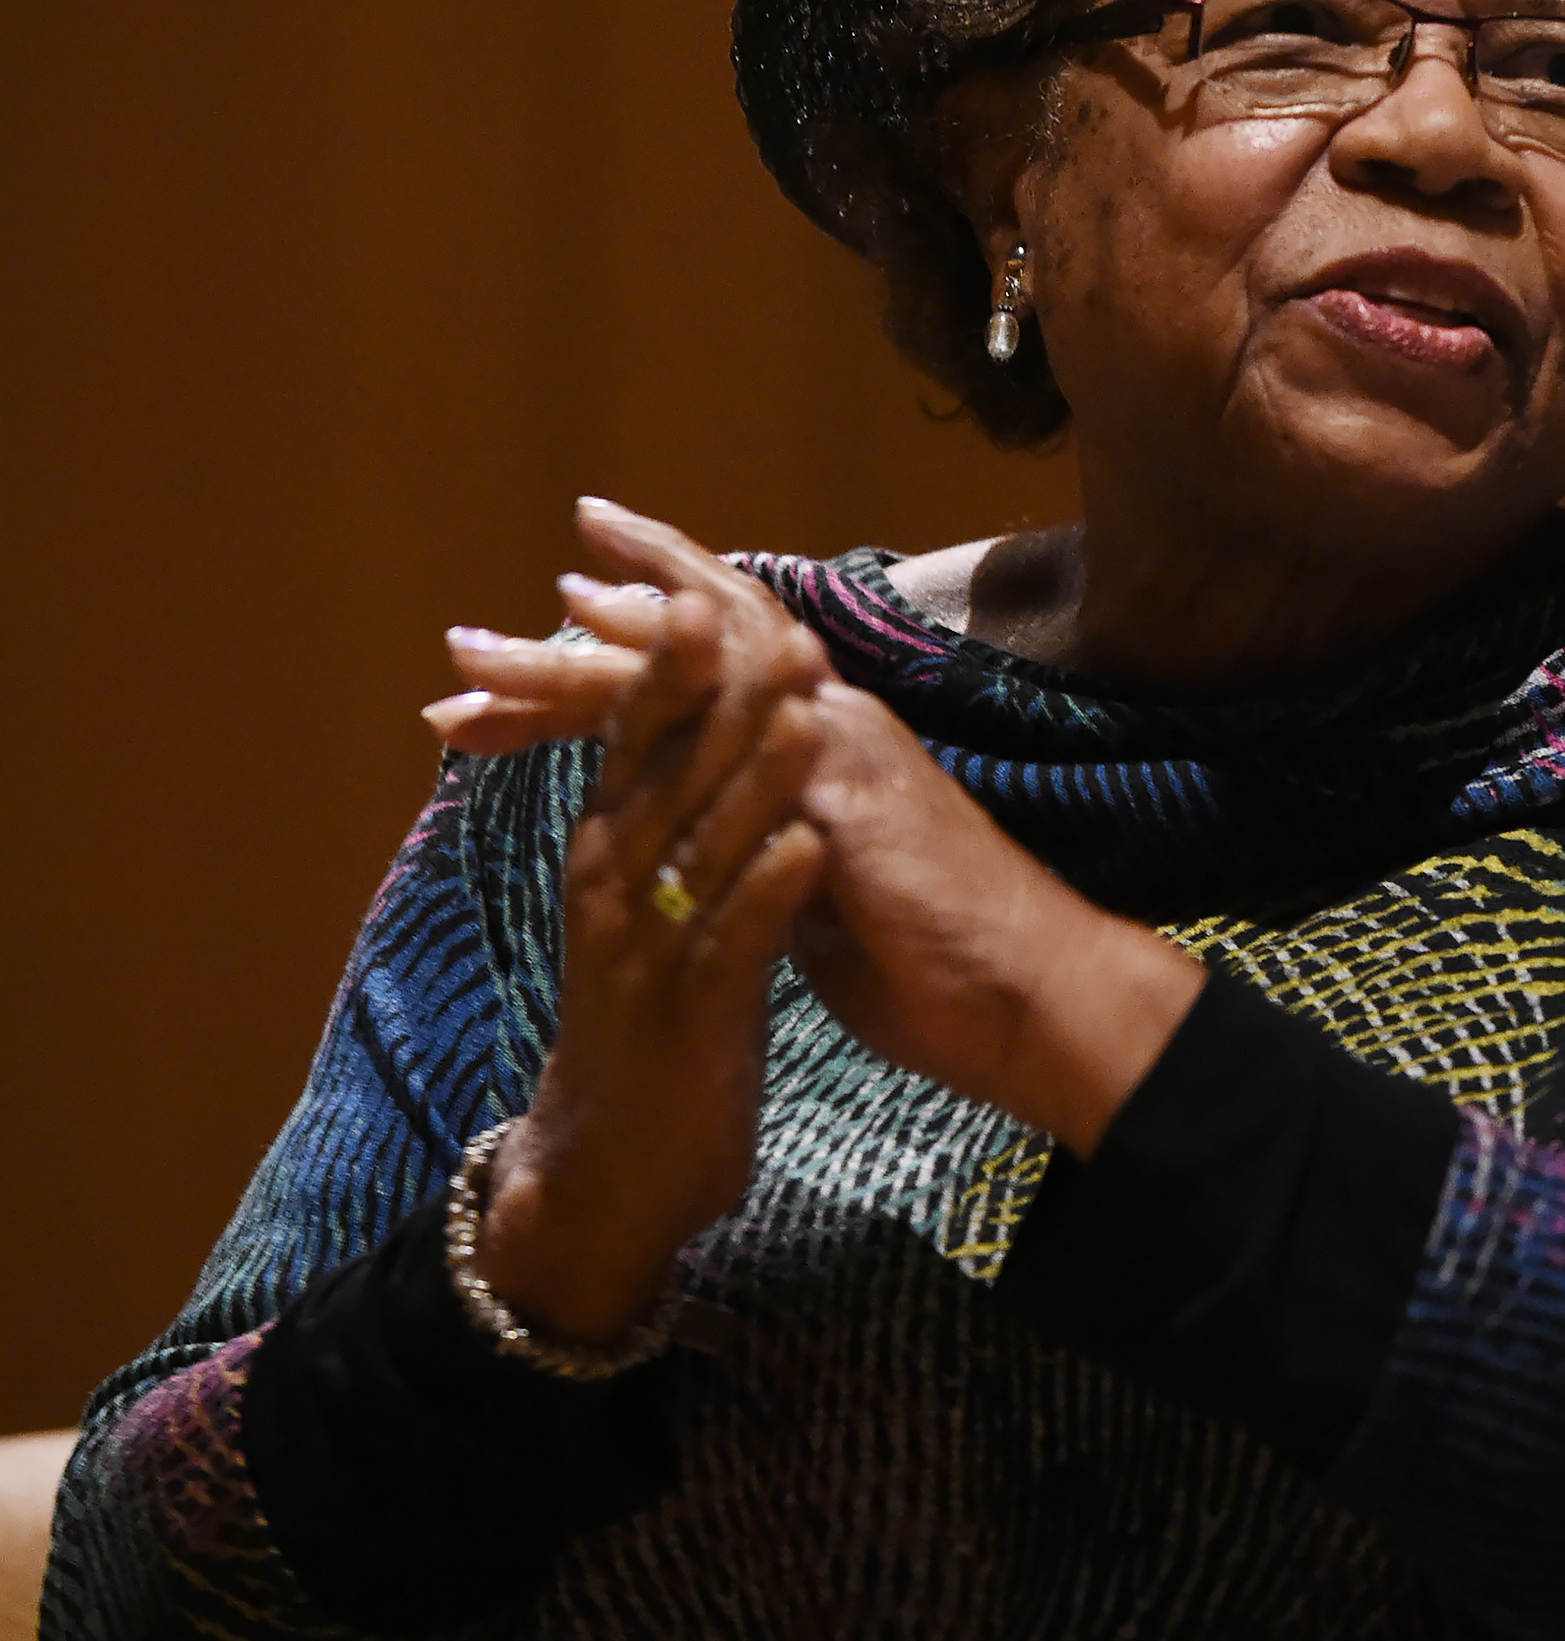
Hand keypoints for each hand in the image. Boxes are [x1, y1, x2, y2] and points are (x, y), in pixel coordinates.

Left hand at [440, 502, 1203, 1240]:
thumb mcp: (826, 899)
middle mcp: (822, 726)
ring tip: (474, 657)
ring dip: (574, 662)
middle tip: (464, 642)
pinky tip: (581, 686)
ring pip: (688, 668)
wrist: (1025, 997)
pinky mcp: (838, 779)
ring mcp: (833, 742)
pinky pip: (730, 714)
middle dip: (578, 642)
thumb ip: (779, 855)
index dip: (623, 674)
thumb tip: (737, 854)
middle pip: (687, 655)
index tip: (533, 664)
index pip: (708, 693)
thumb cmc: (935, 962)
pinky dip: (650, 694)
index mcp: (816, 759)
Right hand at [467, 510, 831, 1341]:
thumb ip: (672, 824)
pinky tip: (804, 850)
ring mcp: (652, 953)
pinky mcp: (693, 1020)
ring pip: (702, 844)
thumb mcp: (654, 909)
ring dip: (750, 771)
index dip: (662, 663)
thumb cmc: (647, 1025)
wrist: (612, 1169)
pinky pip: (734, 946)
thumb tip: (696, 739)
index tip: (695, 586)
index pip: (635, 737)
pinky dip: (768, 894)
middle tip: (750, 612)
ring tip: (800, 701)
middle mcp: (619, 888)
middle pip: (663, 770)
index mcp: (613, 851)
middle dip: (708, 690)